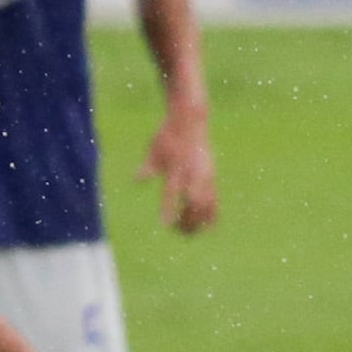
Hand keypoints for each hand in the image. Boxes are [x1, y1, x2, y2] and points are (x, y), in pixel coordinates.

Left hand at [147, 108, 216, 234]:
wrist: (190, 119)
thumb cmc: (167, 134)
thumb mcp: (153, 148)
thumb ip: (147, 167)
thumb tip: (136, 180)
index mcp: (176, 167)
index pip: (172, 194)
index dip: (169, 211)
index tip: (166, 226)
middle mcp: (192, 173)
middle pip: (194, 204)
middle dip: (187, 221)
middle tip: (177, 232)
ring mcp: (205, 175)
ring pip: (207, 206)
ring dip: (199, 221)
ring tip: (188, 232)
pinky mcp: (212, 176)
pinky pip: (215, 201)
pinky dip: (211, 215)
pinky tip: (205, 227)